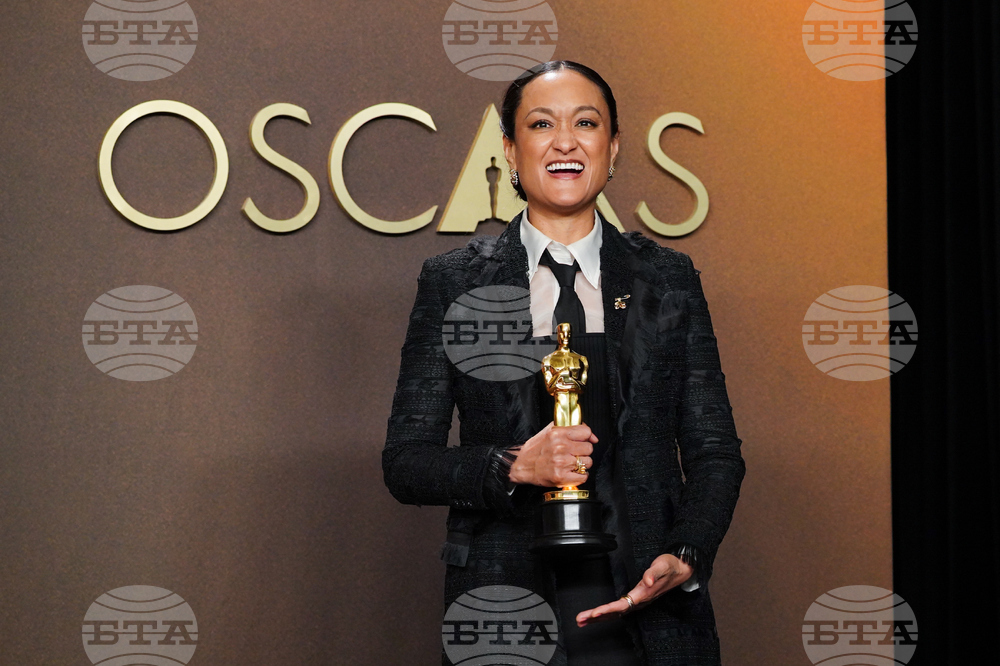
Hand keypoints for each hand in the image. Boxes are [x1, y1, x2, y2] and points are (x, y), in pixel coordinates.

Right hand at [508, 422, 596, 487]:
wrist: (522, 466)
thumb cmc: (536, 449)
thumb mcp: (549, 431)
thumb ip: (570, 427)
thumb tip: (592, 436)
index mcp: (557, 434)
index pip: (586, 432)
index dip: (585, 437)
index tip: (581, 441)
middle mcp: (560, 447)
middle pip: (589, 448)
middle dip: (582, 451)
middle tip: (572, 453)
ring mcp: (561, 463)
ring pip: (588, 462)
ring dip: (581, 464)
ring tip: (570, 463)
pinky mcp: (561, 477)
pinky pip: (583, 476)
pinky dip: (579, 476)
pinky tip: (570, 472)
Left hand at [575, 554, 692, 626]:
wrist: (680, 570)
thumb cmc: (669, 566)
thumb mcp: (662, 566)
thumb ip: (654, 573)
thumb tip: (648, 580)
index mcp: (643, 594)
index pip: (622, 605)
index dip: (608, 609)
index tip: (595, 613)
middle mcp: (639, 601)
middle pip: (615, 612)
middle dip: (597, 617)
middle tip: (580, 619)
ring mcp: (638, 602)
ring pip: (615, 613)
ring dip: (598, 618)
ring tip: (582, 621)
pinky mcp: (636, 599)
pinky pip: (618, 609)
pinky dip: (606, 613)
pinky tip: (597, 616)